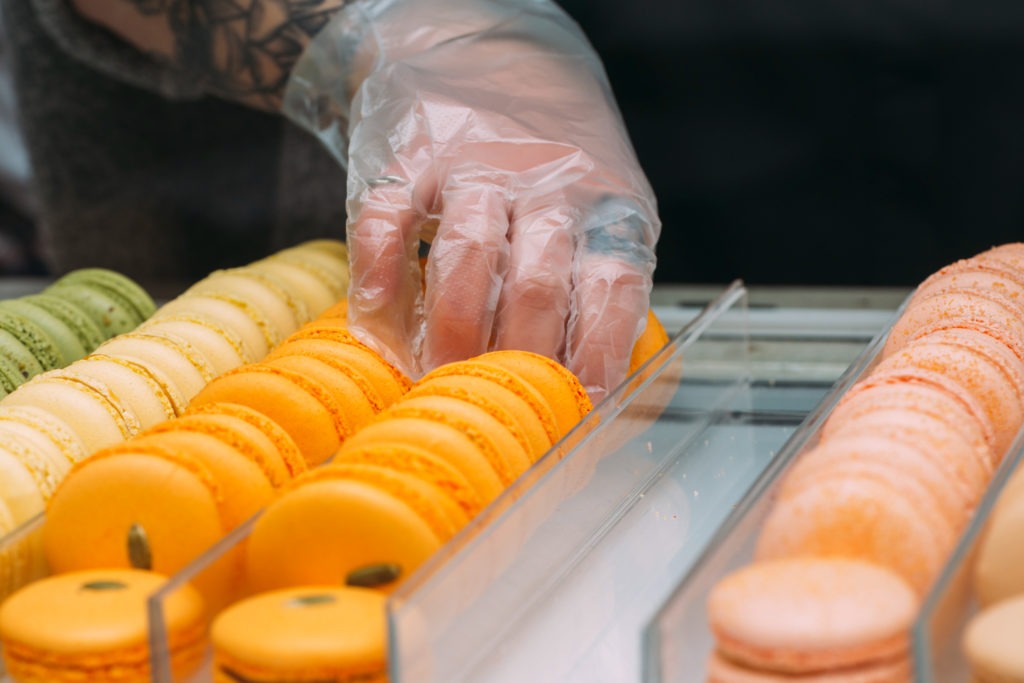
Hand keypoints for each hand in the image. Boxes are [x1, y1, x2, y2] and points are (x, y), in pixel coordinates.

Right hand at [286, 0, 659, 400]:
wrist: (478, 45)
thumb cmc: (549, 158)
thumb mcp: (601, 206)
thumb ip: (597, 286)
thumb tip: (587, 398)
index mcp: (606, 207)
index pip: (612, 293)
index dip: (595, 359)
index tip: (575, 413)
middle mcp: (547, 185)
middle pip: (536, 287)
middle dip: (511, 363)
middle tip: (489, 411)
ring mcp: (474, 165)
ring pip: (467, 255)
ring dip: (451, 330)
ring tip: (434, 382)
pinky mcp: (407, 153)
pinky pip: (388, 219)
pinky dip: (379, 275)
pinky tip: (377, 321)